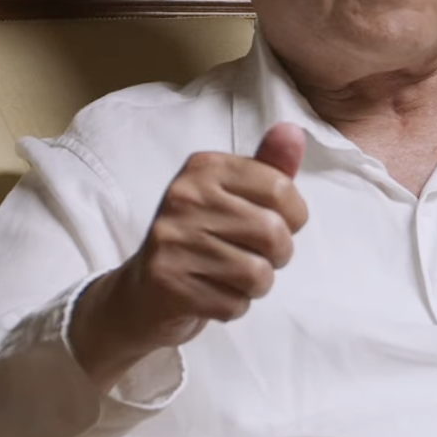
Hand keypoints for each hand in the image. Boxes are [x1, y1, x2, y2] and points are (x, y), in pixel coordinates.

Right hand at [70, 123, 309, 388]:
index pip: (281, 188)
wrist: (143, 292)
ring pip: (257, 274)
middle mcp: (183, 196)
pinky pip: (234, 304)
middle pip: (273, 233)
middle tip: (254, 256)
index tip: (277, 223)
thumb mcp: (236, 196)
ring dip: (256, 285)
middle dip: (278, 256)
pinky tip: (211, 294)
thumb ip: (269, 168)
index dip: (294, 217)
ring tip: (233, 277)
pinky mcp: (167, 282)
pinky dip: (233, 306)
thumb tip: (292, 130)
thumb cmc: (202, 239)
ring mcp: (171, 239)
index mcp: (204, 167)